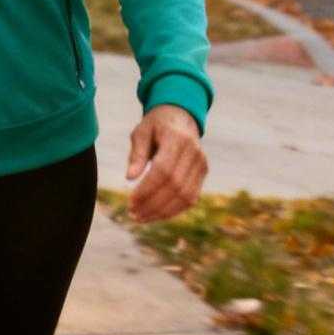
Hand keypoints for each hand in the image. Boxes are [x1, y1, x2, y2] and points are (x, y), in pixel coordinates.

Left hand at [125, 105, 206, 222]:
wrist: (180, 117)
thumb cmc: (156, 126)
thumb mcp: (141, 132)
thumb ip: (136, 154)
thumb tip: (130, 177)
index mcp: (177, 138)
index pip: (163, 170)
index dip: (147, 190)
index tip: (130, 202)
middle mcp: (194, 152)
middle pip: (175, 186)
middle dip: (153, 204)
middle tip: (133, 214)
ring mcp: (201, 163)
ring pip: (185, 196)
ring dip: (162, 212)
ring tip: (141, 217)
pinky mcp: (203, 172)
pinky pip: (191, 198)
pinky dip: (174, 210)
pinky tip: (156, 214)